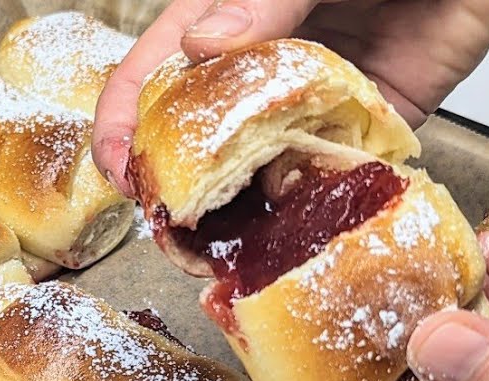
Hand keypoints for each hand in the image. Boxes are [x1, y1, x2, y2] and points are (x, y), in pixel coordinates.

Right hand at [93, 0, 488, 194]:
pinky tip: (297, 232)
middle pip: (199, 136)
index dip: (126, 122)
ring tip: (224, 249)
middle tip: (169, 231)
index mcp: (228, 17)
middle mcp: (260, 68)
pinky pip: (333, 174)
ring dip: (242, 209)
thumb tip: (197, 43)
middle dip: (179, 187)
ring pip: (260, 167)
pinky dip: (315, 203)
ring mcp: (310, 101)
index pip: (157, 74)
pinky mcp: (367, 128)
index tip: (121, 170)